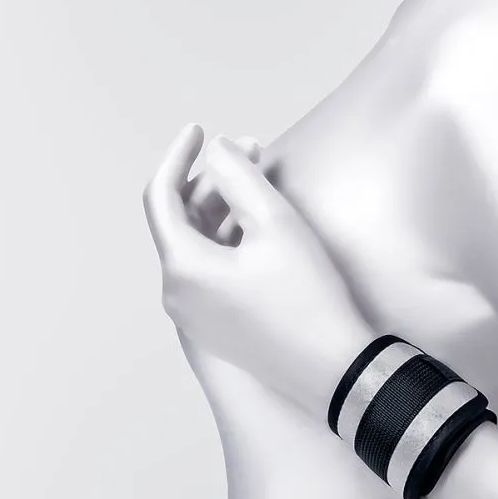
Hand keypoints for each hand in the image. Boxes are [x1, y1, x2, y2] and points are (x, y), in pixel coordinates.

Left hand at [143, 124, 369, 416]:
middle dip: (212, 179)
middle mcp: (178, 295)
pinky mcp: (219, 327)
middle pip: (181, 221)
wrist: (336, 370)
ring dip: (223, 208)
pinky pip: (210, 271)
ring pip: (198, 245)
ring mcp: (196, 315)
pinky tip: (260, 223)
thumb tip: (215, 151)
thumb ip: (238, 176)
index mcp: (183, 269)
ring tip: (262, 180)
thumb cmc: (309, 298)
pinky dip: (228, 239)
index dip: (177, 156)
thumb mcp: (276, 223)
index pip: (161, 198)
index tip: (199, 128)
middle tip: (251, 149)